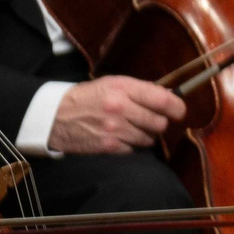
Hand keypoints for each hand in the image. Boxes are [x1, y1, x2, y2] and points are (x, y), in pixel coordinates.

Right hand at [51, 76, 188, 154]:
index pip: (163, 100)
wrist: (55, 115)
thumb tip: (170, 96)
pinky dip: (131, 145)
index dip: (177, 107)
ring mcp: (115, 129)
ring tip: (132, 128)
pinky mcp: (108, 146)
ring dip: (146, 135)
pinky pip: (134, 149)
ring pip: (149, 138)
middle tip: (150, 120)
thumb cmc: (88, 97)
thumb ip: (141, 89)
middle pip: (159, 123)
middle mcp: (121, 109)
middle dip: (159, 122)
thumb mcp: (113, 84)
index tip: (179, 111)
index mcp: (123, 89)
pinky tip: (121, 137)